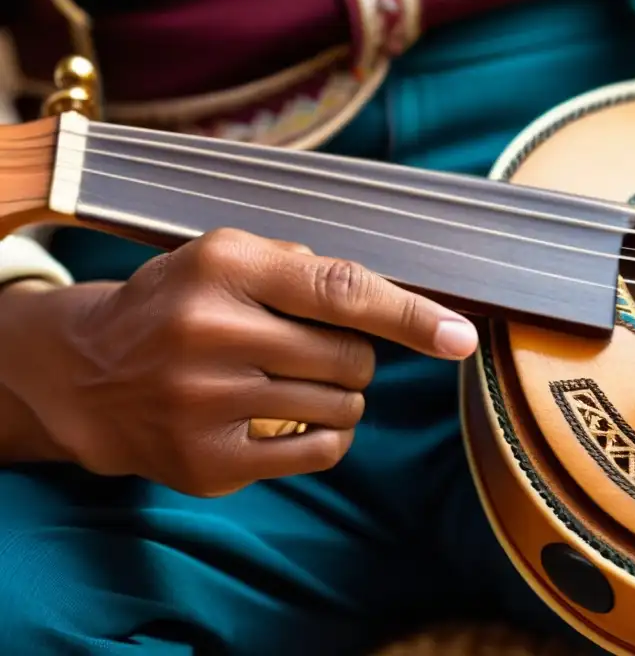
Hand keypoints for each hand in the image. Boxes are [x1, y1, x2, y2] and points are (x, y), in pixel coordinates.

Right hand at [2, 229, 477, 495]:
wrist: (88, 375)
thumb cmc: (179, 306)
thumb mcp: (225, 258)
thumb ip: (304, 267)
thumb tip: (398, 300)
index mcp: (223, 268)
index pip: (341, 290)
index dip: (411, 315)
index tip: (460, 336)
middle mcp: (211, 333)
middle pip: (353, 358)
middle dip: (354, 356)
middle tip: (312, 349)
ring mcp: (206, 404)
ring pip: (345, 408)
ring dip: (340, 395)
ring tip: (290, 380)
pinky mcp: (210, 462)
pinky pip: (322, 452)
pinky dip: (328, 434)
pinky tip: (291, 418)